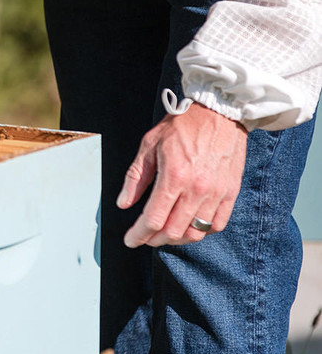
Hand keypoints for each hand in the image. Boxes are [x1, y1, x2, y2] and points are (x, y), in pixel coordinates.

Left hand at [116, 103, 247, 247]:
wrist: (219, 113)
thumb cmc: (182, 126)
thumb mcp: (149, 145)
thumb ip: (135, 177)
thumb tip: (124, 203)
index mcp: (174, 177)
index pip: (153, 219)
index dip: (139, 235)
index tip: (131, 240)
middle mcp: (197, 189)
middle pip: (174, 231)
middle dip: (154, 240)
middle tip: (145, 237)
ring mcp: (217, 193)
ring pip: (195, 233)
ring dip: (177, 239)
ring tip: (165, 234)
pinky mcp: (231, 192)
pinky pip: (217, 224)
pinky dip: (201, 232)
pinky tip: (189, 226)